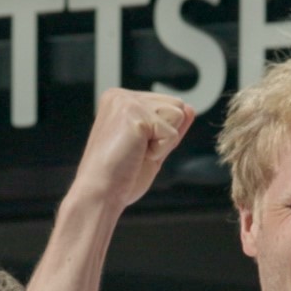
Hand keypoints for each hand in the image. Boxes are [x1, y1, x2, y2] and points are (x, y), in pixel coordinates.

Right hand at [71, 89, 195, 214]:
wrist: (100, 194)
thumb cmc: (120, 176)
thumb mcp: (151, 147)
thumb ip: (169, 126)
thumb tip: (190, 108)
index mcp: (121, 100)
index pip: (168, 105)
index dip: (162, 135)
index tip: (135, 149)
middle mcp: (121, 96)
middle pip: (176, 106)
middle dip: (165, 135)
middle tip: (136, 152)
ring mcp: (127, 102)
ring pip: (177, 115)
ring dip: (162, 143)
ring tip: (135, 153)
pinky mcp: (134, 114)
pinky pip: (171, 133)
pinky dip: (159, 151)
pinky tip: (136, 155)